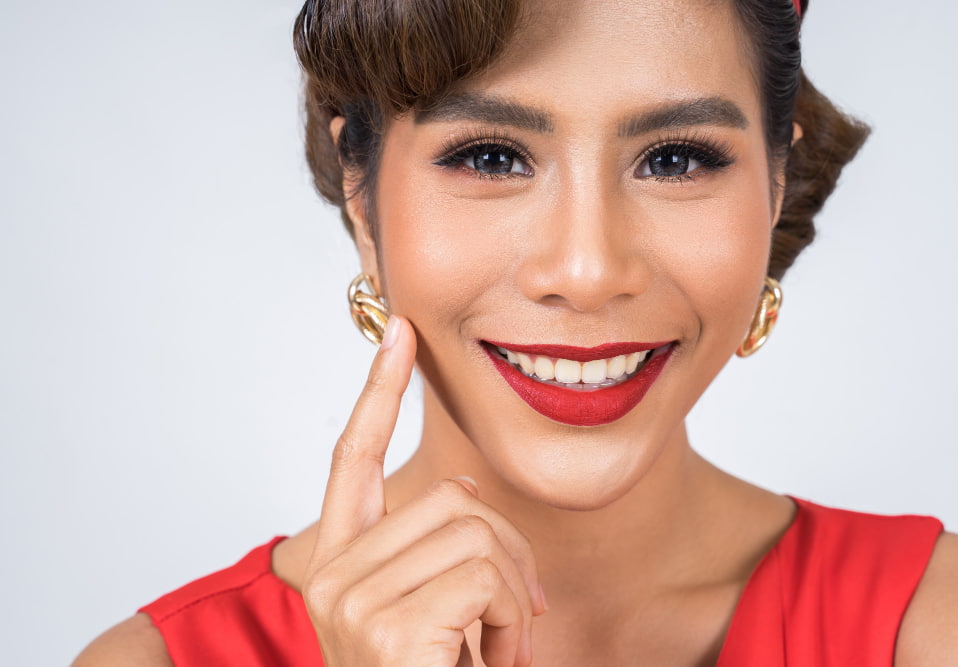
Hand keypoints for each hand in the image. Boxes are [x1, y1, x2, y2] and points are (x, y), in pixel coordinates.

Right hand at [302, 315, 545, 665]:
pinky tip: (490, 662)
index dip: (376, 392)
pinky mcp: (390, 622)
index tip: (399, 333)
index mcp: (337, 564)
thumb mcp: (433, 613)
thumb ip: (433, 550)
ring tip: (492, 651)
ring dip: (511, 595)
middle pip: (451, 497)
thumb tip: (460, 492)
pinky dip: (514, 619)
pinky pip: (489, 573)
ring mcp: (352, 599)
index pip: (351, 458)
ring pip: (476, 531)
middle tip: (506, 620)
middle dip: (504, 552)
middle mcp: (328, 575)